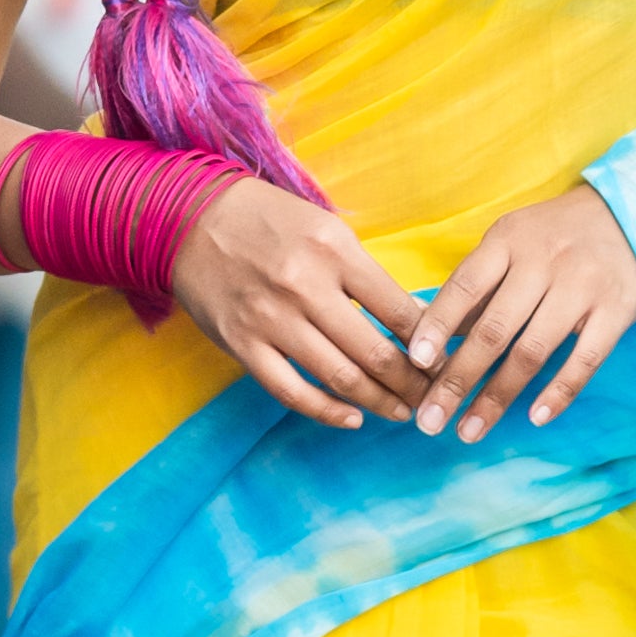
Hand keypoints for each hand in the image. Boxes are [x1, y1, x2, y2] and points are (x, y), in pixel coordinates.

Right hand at [169, 178, 424, 428]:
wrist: (190, 218)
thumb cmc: (269, 222)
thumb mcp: (326, 229)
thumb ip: (365, 275)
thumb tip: (417, 319)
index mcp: (334, 251)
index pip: (398, 309)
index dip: (430, 345)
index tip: (445, 364)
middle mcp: (304, 286)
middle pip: (374, 352)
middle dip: (412, 384)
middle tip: (432, 399)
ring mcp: (271, 319)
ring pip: (339, 377)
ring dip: (379, 402)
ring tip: (402, 412)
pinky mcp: (242, 344)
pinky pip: (292, 392)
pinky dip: (327, 412)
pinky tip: (352, 418)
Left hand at [407, 186, 635, 444]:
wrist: (631, 217)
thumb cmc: (554, 237)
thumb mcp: (510, 244)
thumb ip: (472, 288)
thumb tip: (416, 331)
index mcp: (508, 241)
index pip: (465, 286)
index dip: (438, 325)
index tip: (416, 362)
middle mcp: (543, 262)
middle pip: (494, 329)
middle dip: (458, 379)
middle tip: (430, 420)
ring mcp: (582, 287)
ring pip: (533, 351)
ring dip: (498, 397)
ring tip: (469, 431)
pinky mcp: (617, 311)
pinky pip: (585, 360)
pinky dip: (559, 392)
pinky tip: (534, 418)